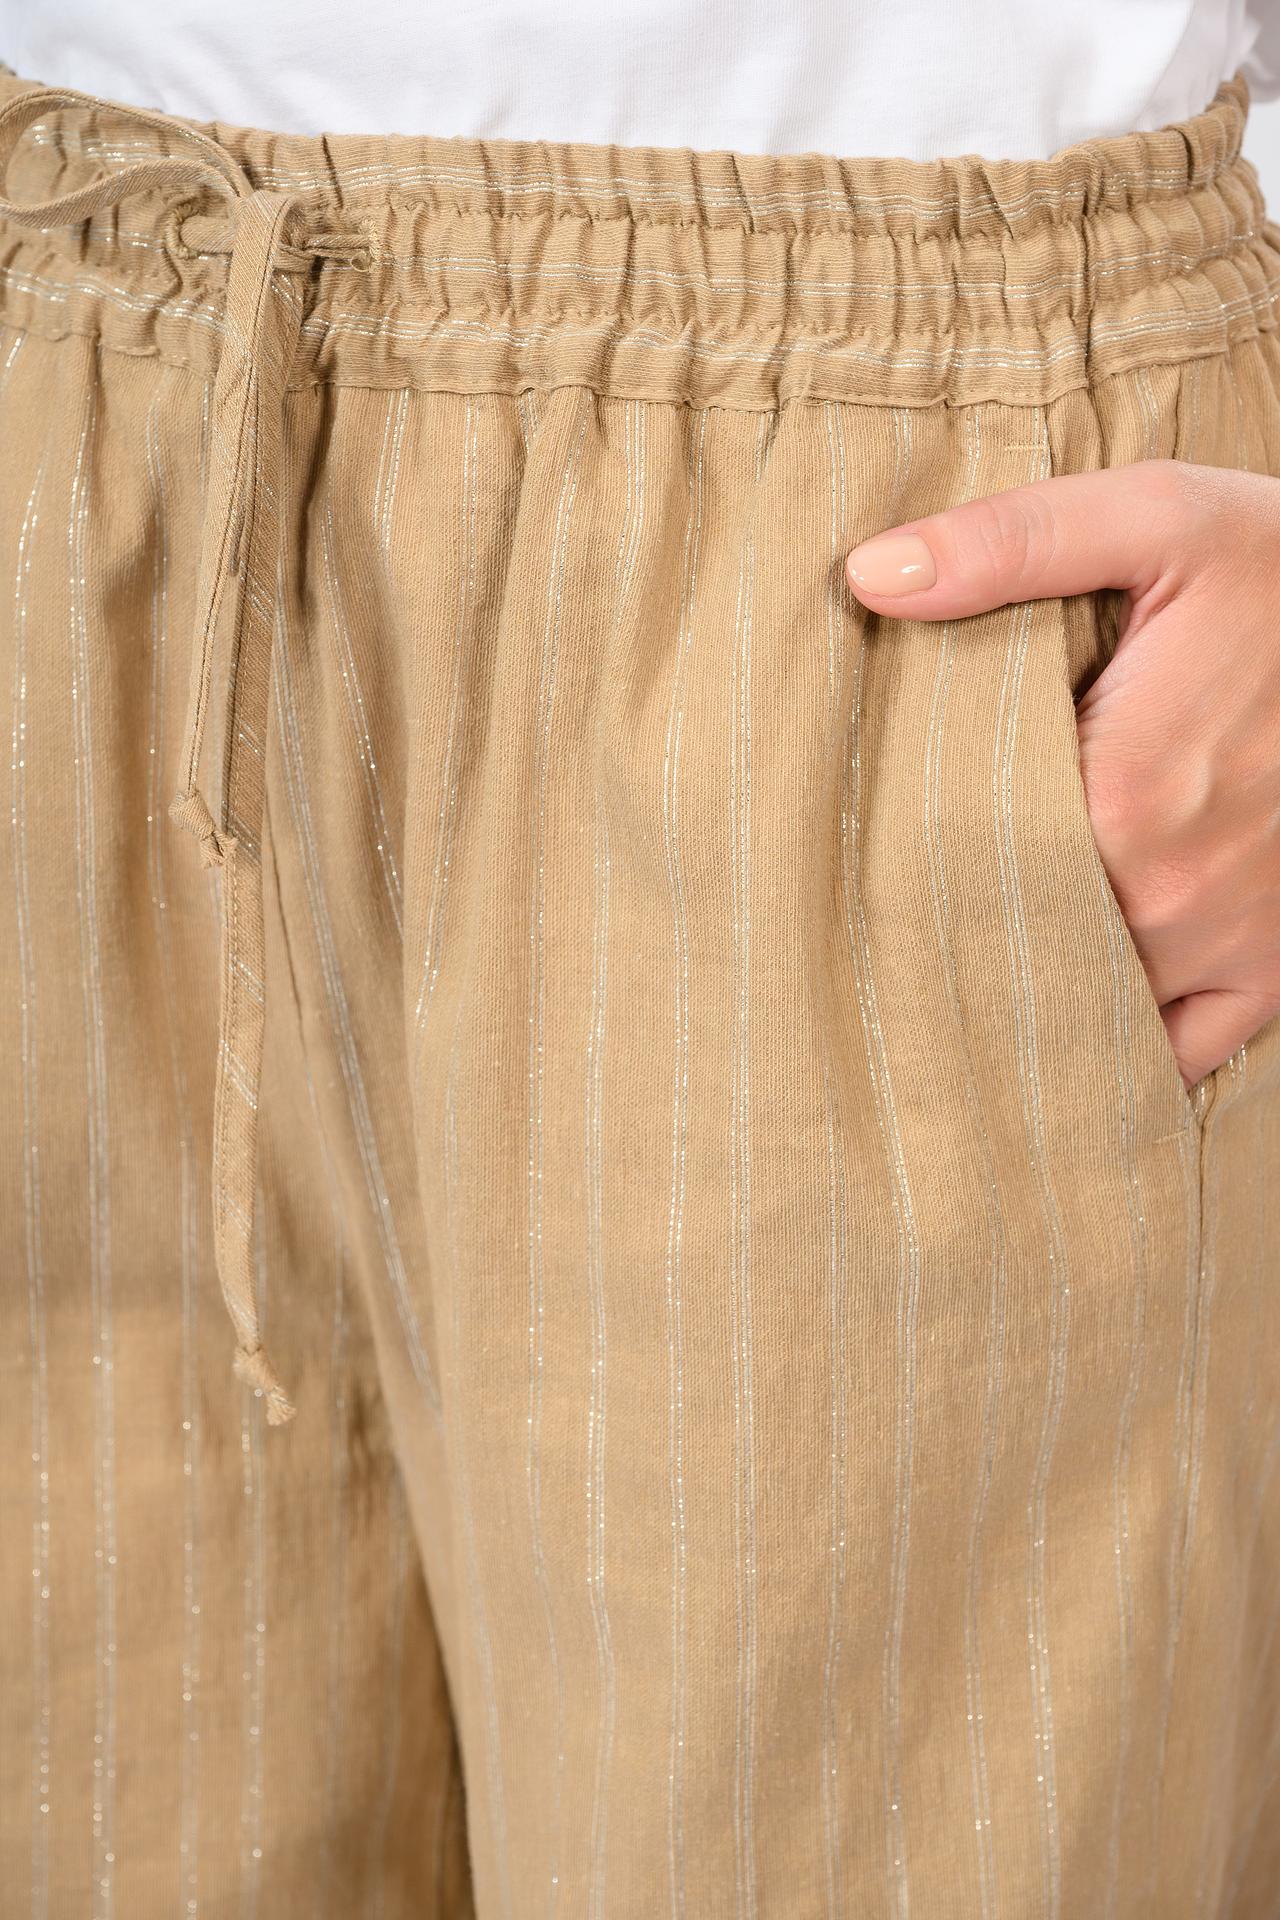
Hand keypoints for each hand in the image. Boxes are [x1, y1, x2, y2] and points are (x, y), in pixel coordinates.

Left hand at [844, 459, 1279, 1087]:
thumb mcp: (1156, 517)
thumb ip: (1011, 543)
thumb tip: (872, 574)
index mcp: (1121, 800)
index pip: (954, 876)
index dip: (894, 871)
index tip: (854, 857)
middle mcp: (1171, 896)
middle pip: (1011, 951)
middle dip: (946, 940)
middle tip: (885, 922)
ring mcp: (1226, 943)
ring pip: (1086, 1012)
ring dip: (1021, 997)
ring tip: (955, 971)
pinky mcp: (1272, 969)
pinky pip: (1182, 1053)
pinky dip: (1121, 1054)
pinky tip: (1066, 1031)